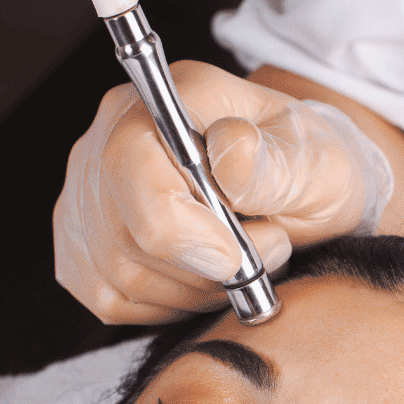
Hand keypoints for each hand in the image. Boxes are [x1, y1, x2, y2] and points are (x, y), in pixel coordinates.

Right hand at [54, 61, 392, 323]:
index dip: (180, 231)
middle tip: (265, 249)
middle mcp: (110, 135)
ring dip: (193, 289)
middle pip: (123, 235)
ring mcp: (88, 189)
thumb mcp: (319, 164)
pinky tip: (204, 277)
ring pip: (119, 275)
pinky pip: (110, 297)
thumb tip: (229, 152)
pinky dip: (166, 304)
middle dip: (203, 268)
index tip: (236, 258)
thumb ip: (277, 163)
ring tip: (242, 259)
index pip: (130, 167)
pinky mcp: (84, 241)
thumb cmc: (307, 169)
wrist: (297, 188)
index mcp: (169, 98)